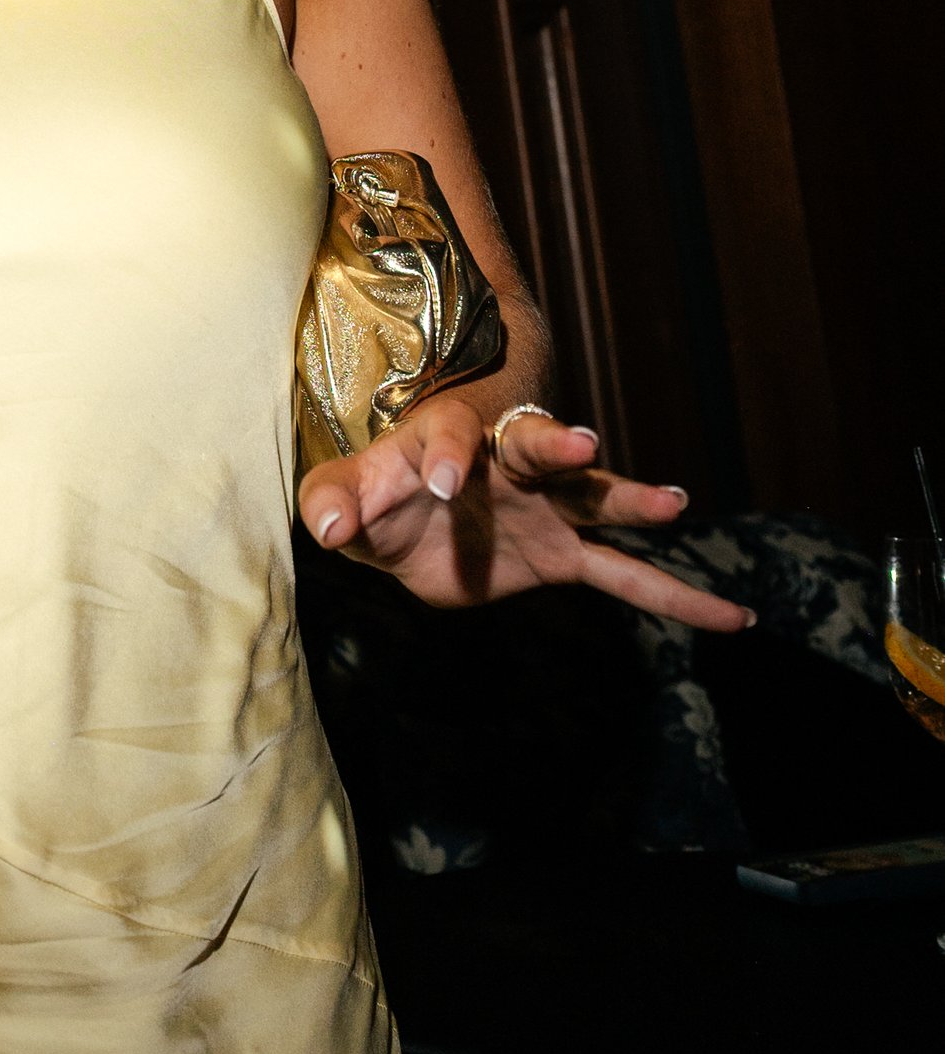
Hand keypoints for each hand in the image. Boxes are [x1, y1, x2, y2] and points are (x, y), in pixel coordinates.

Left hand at [298, 392, 752, 631]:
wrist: (407, 520)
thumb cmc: (375, 494)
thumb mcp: (345, 496)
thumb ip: (333, 501)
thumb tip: (324, 528)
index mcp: (443, 438)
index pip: (446, 436)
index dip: (443, 456)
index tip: (441, 482)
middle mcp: (504, 464)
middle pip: (534, 444)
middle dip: (555, 445)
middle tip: (581, 444)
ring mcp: (543, 507)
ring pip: (591, 497)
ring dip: (628, 500)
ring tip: (673, 504)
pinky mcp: (563, 554)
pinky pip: (624, 574)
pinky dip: (675, 597)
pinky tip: (730, 616)